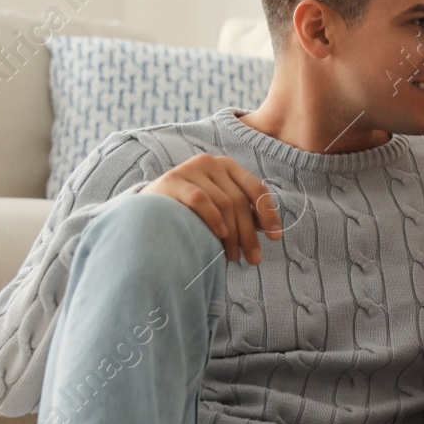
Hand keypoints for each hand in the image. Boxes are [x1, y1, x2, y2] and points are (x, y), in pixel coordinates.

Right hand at [140, 154, 282, 263]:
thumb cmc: (190, 212)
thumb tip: (271, 229)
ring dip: (232, 234)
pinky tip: (220, 235)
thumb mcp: (220, 208)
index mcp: (227, 166)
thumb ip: (242, 213)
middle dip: (249, 233)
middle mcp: (211, 163)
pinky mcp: (173, 180)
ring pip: (224, 203)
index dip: (268, 213)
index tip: (275, 238)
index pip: (255, 188)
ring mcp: (191, 169)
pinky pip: (201, 200)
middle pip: (240, 201)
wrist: (148, 209)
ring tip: (232, 256)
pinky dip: (214, 219)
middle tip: (253, 259)